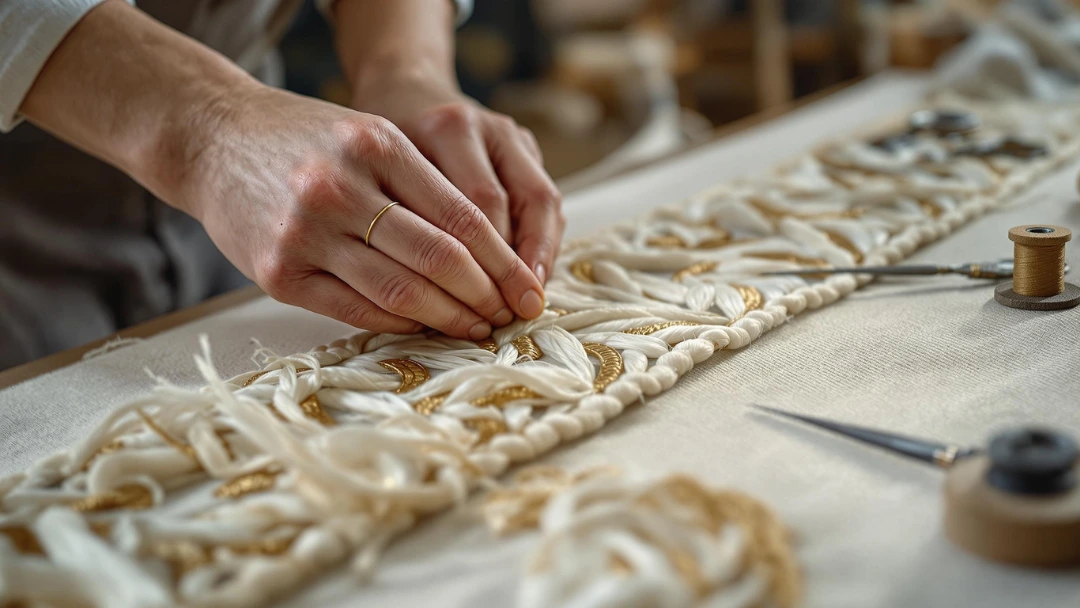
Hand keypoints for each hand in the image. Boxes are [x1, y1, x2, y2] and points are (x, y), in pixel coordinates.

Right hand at [165, 84, 546, 338]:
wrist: (213, 140)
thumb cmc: (306, 141)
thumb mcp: (369, 136)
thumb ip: (423, 185)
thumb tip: (488, 257)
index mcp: (376, 145)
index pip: (461, 217)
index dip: (502, 262)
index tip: (526, 289)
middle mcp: (340, 188)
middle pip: (438, 258)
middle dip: (485, 296)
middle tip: (510, 317)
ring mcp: (305, 233)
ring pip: (400, 291)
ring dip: (448, 318)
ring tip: (476, 328)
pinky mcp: (279, 273)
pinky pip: (356, 309)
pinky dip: (399, 323)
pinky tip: (426, 327)